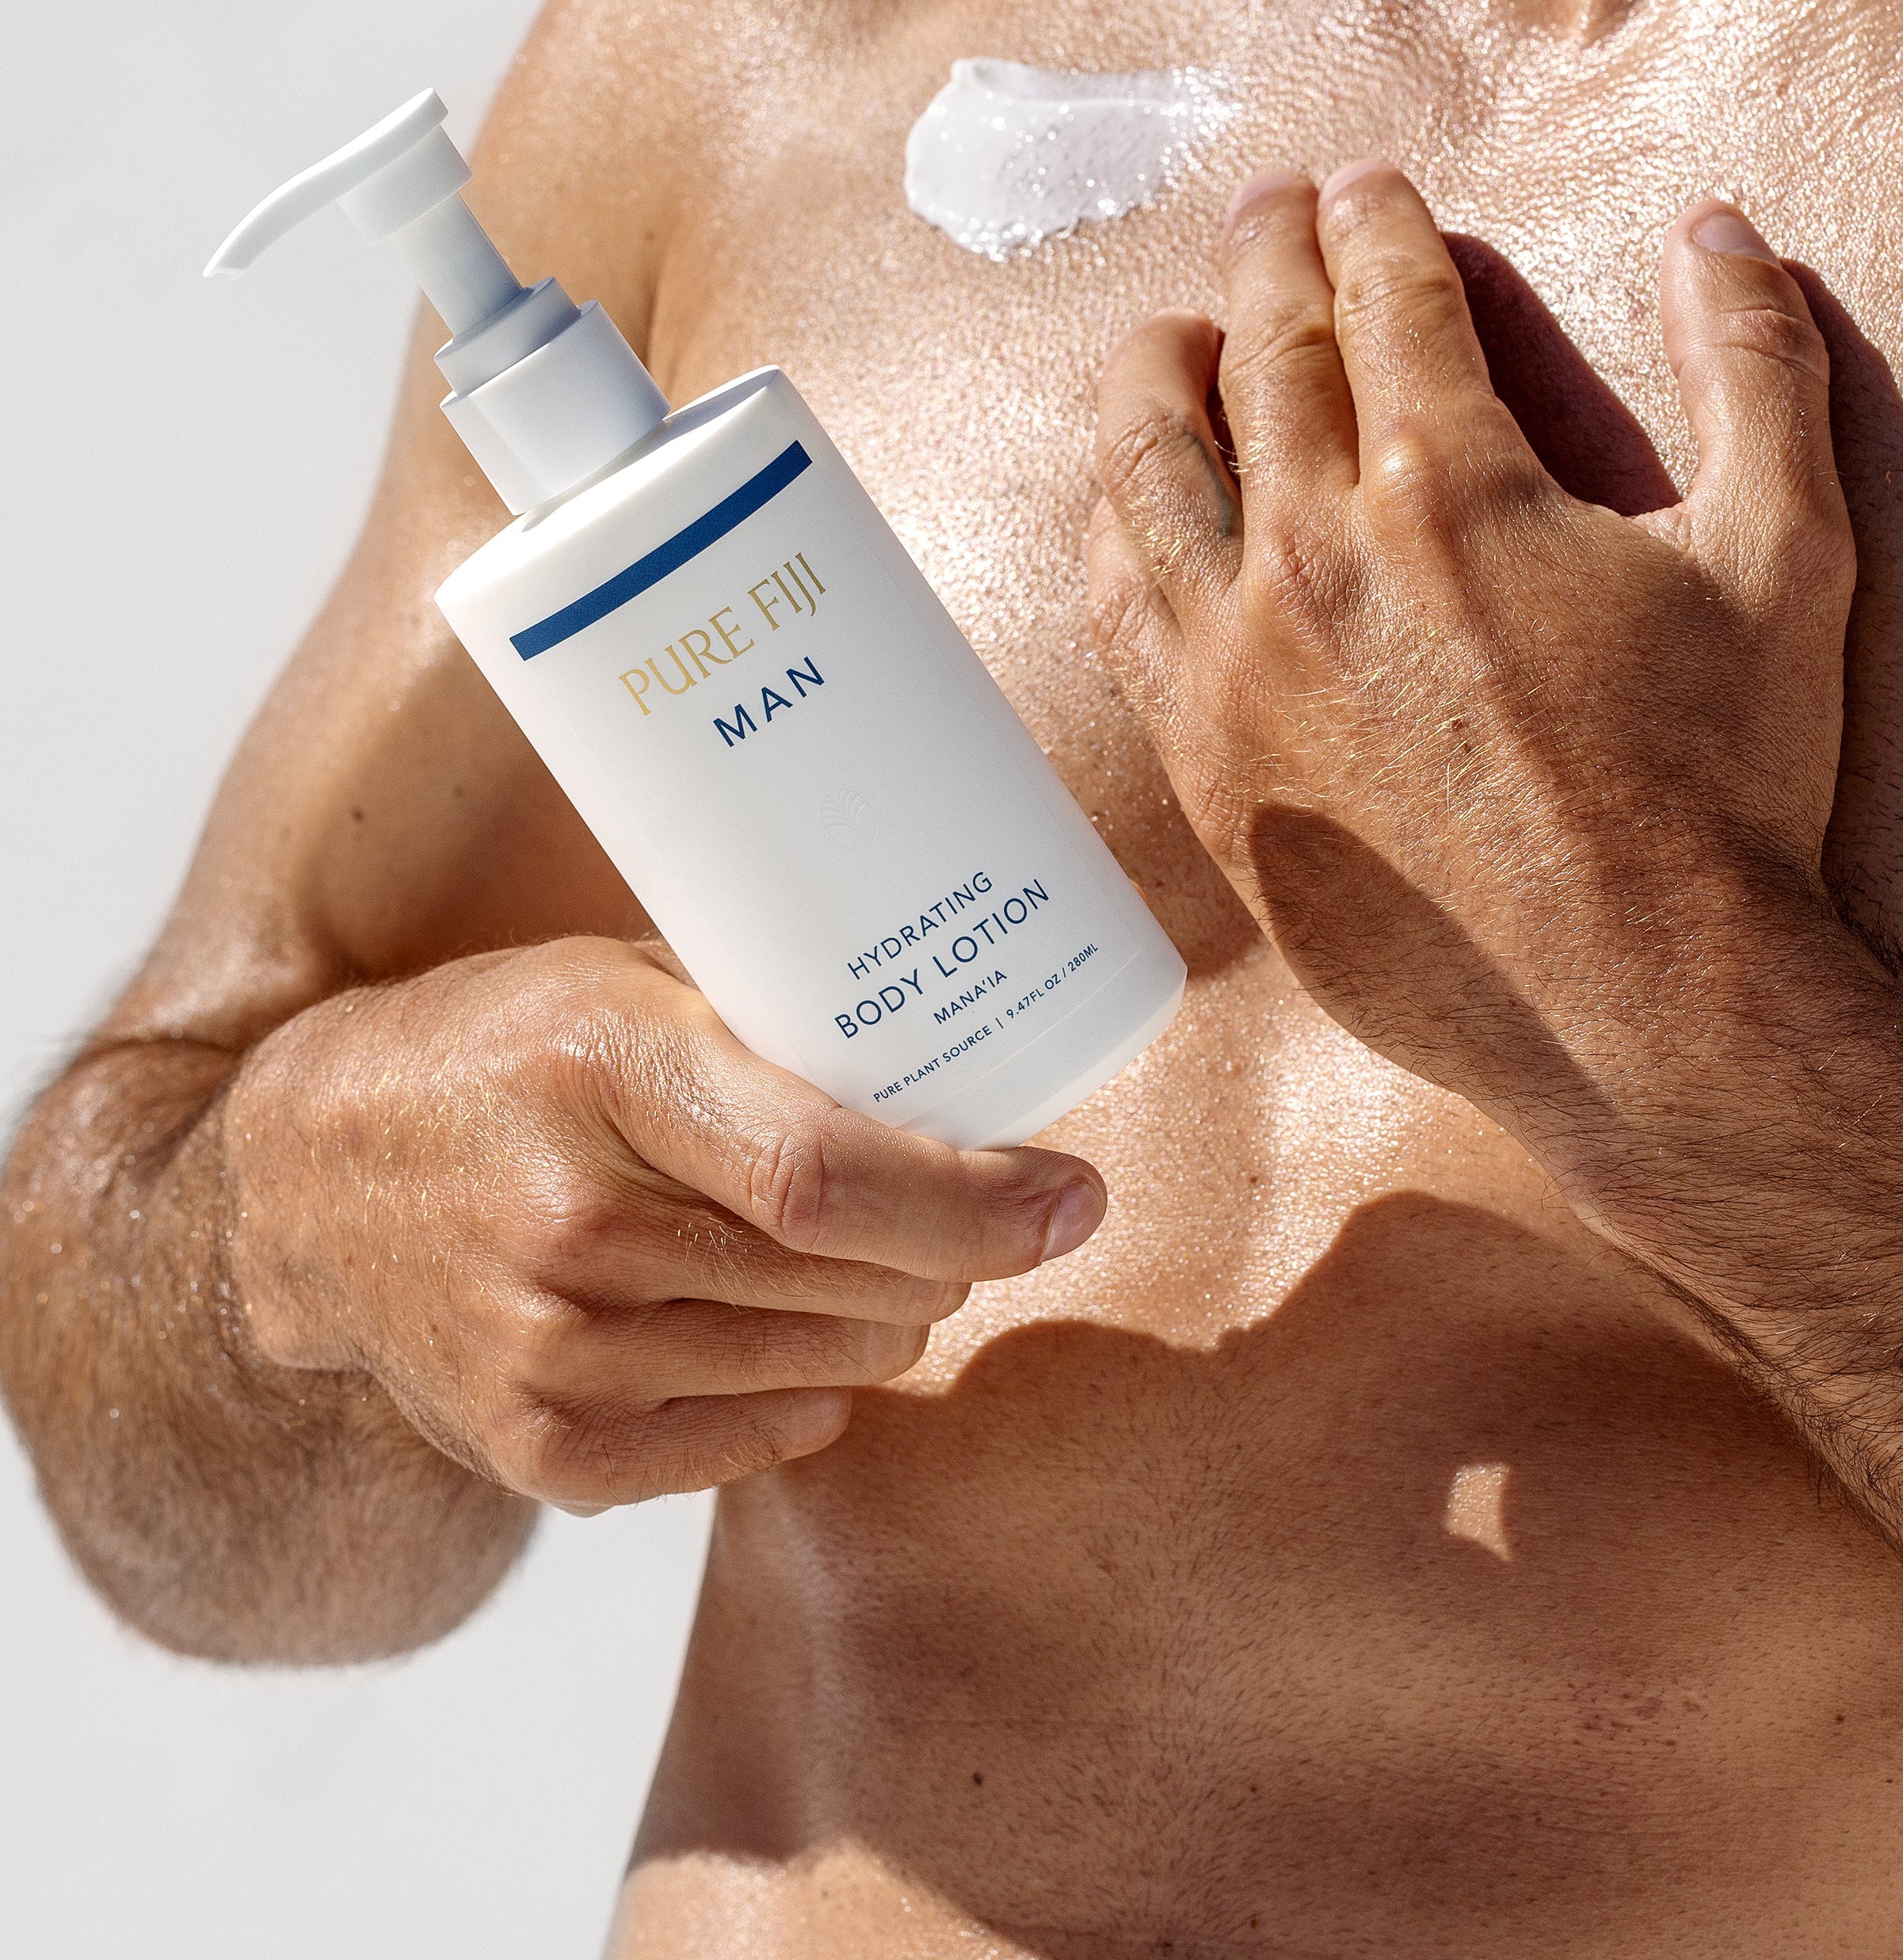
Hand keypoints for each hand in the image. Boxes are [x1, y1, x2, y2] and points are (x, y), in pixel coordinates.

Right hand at [218, 937, 1105, 1510]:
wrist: (305, 1184)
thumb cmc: (503, 1046)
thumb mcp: (628, 978)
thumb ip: (778, 1019)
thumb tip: (980, 1042)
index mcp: (603, 1069)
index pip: (828, 1174)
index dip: (975, 1203)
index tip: (1074, 1200)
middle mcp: (571, 1222)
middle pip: (841, 1280)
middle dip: (956, 1259)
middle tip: (990, 1222)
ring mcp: (545, 1351)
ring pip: (816, 1364)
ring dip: (893, 1321)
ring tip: (888, 1269)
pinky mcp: (533, 1447)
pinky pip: (746, 1442)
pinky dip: (810, 1397)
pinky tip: (804, 1343)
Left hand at [1086, 161, 1853, 1144]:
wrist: (1640, 1005)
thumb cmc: (1725, 788)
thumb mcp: (1788, 557)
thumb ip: (1758, 373)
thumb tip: (1720, 231)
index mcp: (1450, 485)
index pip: (1385, 296)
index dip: (1374, 221)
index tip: (1365, 187)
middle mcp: (1316, 555)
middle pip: (1261, 353)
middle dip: (1267, 258)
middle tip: (1273, 214)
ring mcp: (1240, 664)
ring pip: (1149, 465)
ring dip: (1154, 369)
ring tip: (1169, 333)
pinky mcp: (1206, 765)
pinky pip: (1117, 606)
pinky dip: (1114, 526)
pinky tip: (1130, 508)